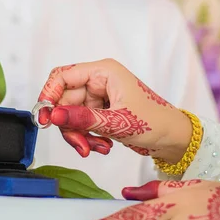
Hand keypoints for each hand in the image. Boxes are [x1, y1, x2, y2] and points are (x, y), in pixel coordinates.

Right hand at [37, 59, 191, 162]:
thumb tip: (54, 115)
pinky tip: (102, 146)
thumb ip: (83, 119)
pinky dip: (87, 137)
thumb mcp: (117, 122)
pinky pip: (81, 123)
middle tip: (80, 145)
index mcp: (103, 71)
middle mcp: (98, 80)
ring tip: (96, 148)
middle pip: (65, 99)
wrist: (174, 139)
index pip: (63, 76)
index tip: (44, 118)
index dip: (49, 95)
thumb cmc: (155, 122)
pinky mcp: (100, 111)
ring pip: (71, 114)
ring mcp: (99, 96)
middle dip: (69, 125)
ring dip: (80, 134)